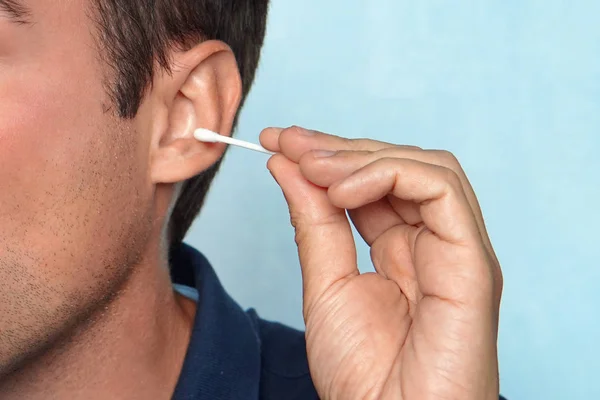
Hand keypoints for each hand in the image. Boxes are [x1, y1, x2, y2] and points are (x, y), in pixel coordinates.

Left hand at [261, 126, 502, 399]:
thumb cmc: (365, 374)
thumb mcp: (326, 284)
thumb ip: (314, 222)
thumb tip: (288, 165)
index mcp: (403, 249)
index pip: (371, 182)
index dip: (327, 156)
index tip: (277, 142)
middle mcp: (435, 242)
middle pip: (398, 166)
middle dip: (338, 148)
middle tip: (286, 141)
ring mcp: (458, 249)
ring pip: (425, 166)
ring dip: (361, 157)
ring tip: (311, 166)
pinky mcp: (473, 262)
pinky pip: (441, 190)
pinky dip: (389, 175)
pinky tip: (341, 189)